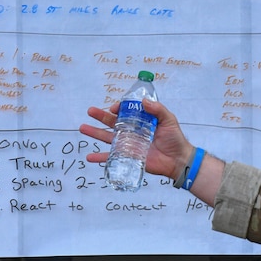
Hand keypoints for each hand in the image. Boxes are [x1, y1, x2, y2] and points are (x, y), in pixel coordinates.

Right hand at [79, 99, 194, 179]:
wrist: (178, 160)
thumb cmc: (175, 139)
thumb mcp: (169, 120)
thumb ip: (158, 110)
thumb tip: (143, 101)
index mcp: (140, 121)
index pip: (125, 112)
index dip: (118, 108)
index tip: (114, 108)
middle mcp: (131, 131)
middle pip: (112, 122)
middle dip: (100, 116)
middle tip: (90, 111)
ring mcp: (128, 144)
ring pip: (107, 137)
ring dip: (95, 133)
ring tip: (82, 128)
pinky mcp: (127, 157)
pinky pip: (110, 157)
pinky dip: (99, 157)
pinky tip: (89, 157)